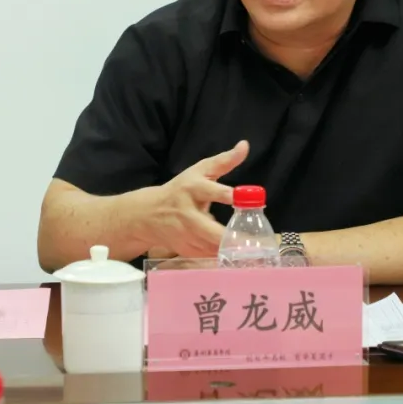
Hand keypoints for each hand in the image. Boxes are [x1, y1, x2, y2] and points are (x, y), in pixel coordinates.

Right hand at [142, 141, 249, 258]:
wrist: (148, 215)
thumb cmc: (180, 190)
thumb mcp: (200, 171)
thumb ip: (224, 161)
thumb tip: (245, 145)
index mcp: (192, 189)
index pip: (209, 191)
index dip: (224, 194)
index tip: (238, 198)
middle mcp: (187, 213)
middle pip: (209, 229)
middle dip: (230, 236)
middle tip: (254, 241)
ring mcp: (185, 235)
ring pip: (210, 247)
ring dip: (230, 250)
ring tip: (253, 253)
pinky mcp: (186, 249)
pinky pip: (208, 256)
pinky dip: (223, 257)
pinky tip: (238, 258)